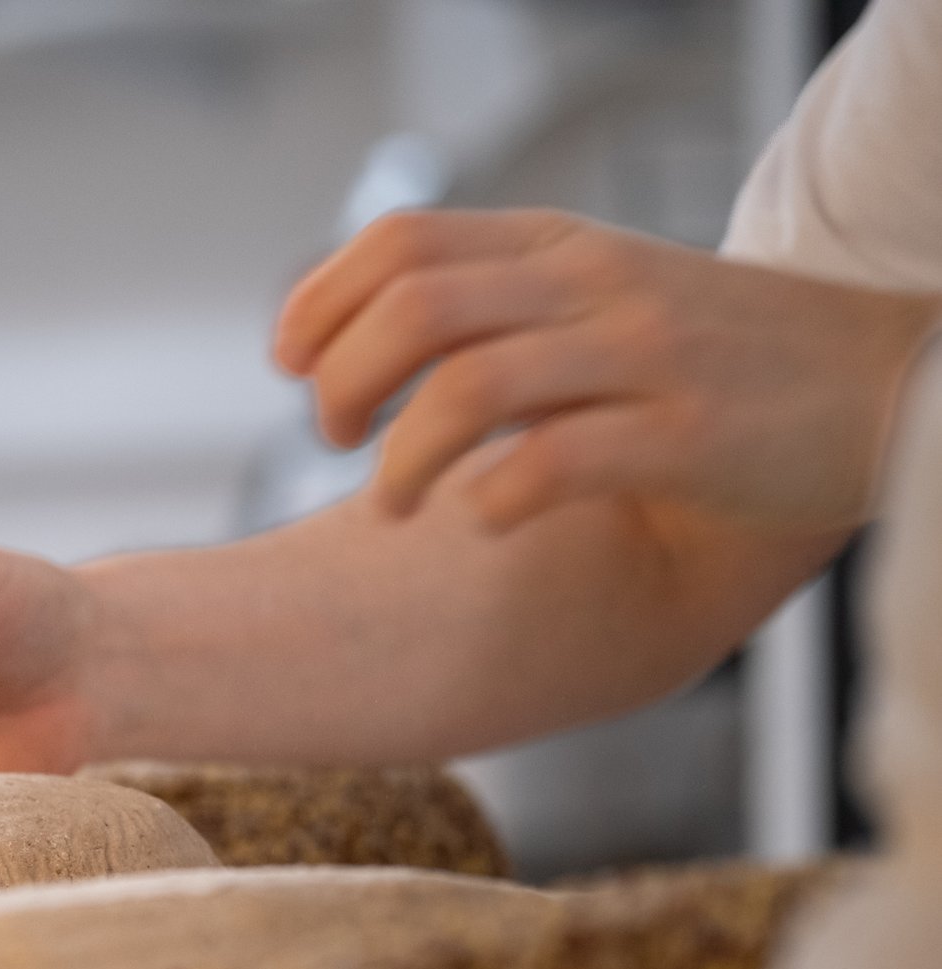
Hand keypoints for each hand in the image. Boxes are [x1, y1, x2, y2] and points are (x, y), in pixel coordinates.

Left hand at [273, 209, 941, 535]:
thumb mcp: (594, 303)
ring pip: (471, 385)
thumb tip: (348, 345)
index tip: (291, 367)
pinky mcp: (689, 436)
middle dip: (342, 383)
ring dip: (401, 459)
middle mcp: (594, 289)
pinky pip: (554, 460)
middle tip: (334, 439)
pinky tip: (481, 522)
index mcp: (558, 249)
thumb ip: (490, 308)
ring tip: (391, 504)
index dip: (320, 303)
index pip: (400, 242)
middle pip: (414, 309)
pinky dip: (491, 500)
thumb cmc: (712, 363)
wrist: (884, 390)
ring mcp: (645, 358)